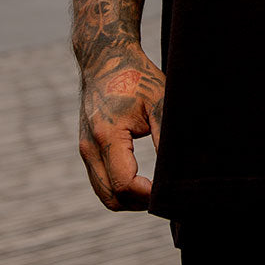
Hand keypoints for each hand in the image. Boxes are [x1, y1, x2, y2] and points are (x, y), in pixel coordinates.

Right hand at [77, 42, 164, 211]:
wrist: (105, 60)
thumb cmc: (137, 78)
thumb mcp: (159, 102)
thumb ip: (166, 137)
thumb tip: (178, 172)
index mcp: (107, 135)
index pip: (125, 184)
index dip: (149, 195)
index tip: (171, 192)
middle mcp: (90, 147)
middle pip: (112, 198)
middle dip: (140, 203)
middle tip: (167, 196)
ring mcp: (85, 150)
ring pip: (104, 195)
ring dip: (130, 199)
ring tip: (157, 191)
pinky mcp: (87, 149)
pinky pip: (101, 183)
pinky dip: (120, 189)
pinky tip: (143, 181)